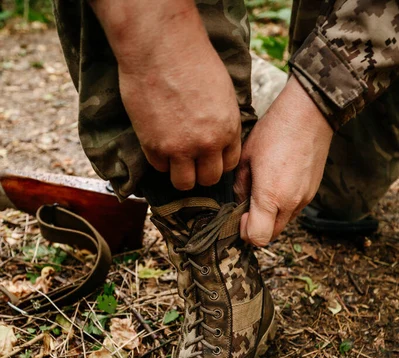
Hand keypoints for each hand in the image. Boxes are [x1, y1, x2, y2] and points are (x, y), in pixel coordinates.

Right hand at [92, 0, 241, 190]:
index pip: (229, 164)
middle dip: (200, 173)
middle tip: (191, 161)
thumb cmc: (192, 59)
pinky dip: (158, 159)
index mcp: (228, 129)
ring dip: (179, 173)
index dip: (217, 162)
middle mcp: (207, 144)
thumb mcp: (222, 92)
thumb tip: (218, 138)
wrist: (160, 47)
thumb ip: (222, 121)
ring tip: (174, 157)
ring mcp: (180, 148)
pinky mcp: (154, 147)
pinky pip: (159, 168)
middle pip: (208, 179)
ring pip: (183, 183)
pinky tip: (157, 141)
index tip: (208, 156)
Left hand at [235, 76, 332, 245]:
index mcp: (271, 196)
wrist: (310, 114)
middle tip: (246, 208)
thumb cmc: (274, 131)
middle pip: (270, 236)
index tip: (239, 216)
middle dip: (256, 228)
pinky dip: (282, 207)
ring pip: (282, 224)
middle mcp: (290, 203)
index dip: (245, 232)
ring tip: (262, 192)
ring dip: (269, 218)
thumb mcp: (246, 158)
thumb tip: (240, 204)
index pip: (257, 237)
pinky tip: (276, 184)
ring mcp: (304, 199)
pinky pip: (293, 211)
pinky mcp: (312, 193)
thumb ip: (241, 187)